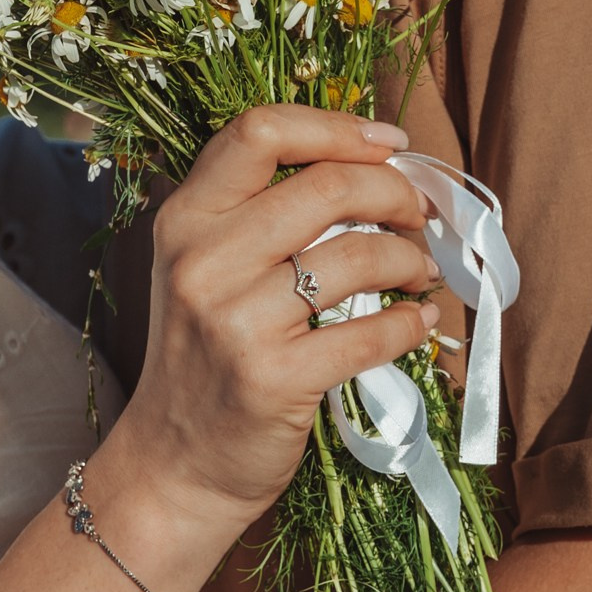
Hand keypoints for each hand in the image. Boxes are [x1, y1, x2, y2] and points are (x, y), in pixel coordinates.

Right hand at [109, 107, 438, 530]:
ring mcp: (235, 321)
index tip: (388, 143)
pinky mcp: (273, 379)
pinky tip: (418, 322)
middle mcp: (202, 260)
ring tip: (418, 270)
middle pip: (326, 185)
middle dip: (394, 192)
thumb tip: (371, 164)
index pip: (260, 131)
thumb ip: (259, 214)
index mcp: (185, 219)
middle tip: (418, 214)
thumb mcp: (204, 269)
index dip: (337, 126)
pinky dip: (411, 323)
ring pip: (356, 256)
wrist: (173, 464)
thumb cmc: (204, 356)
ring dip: (409, 257)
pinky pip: (369, 333)